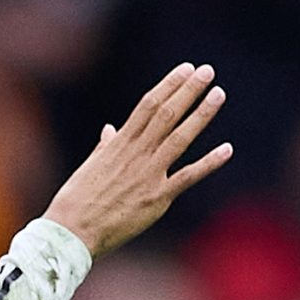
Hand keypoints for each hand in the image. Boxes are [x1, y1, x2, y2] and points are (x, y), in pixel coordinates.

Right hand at [43, 63, 232, 257]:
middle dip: (188, 90)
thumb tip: (109, 129)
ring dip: (201, 114)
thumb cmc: (77, 200)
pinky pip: (188, 176)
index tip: (185, 69)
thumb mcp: (90, 166)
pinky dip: (209, 163)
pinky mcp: (156, 197)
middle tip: (207, 71)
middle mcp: (136, 153)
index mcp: (120, 143)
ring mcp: (147, 174)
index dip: (169, 85)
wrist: (72, 230)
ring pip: (179, 138)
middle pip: (166, 114)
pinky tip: (227, 149)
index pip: (148, 105)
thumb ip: (105, 146)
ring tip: (218, 94)